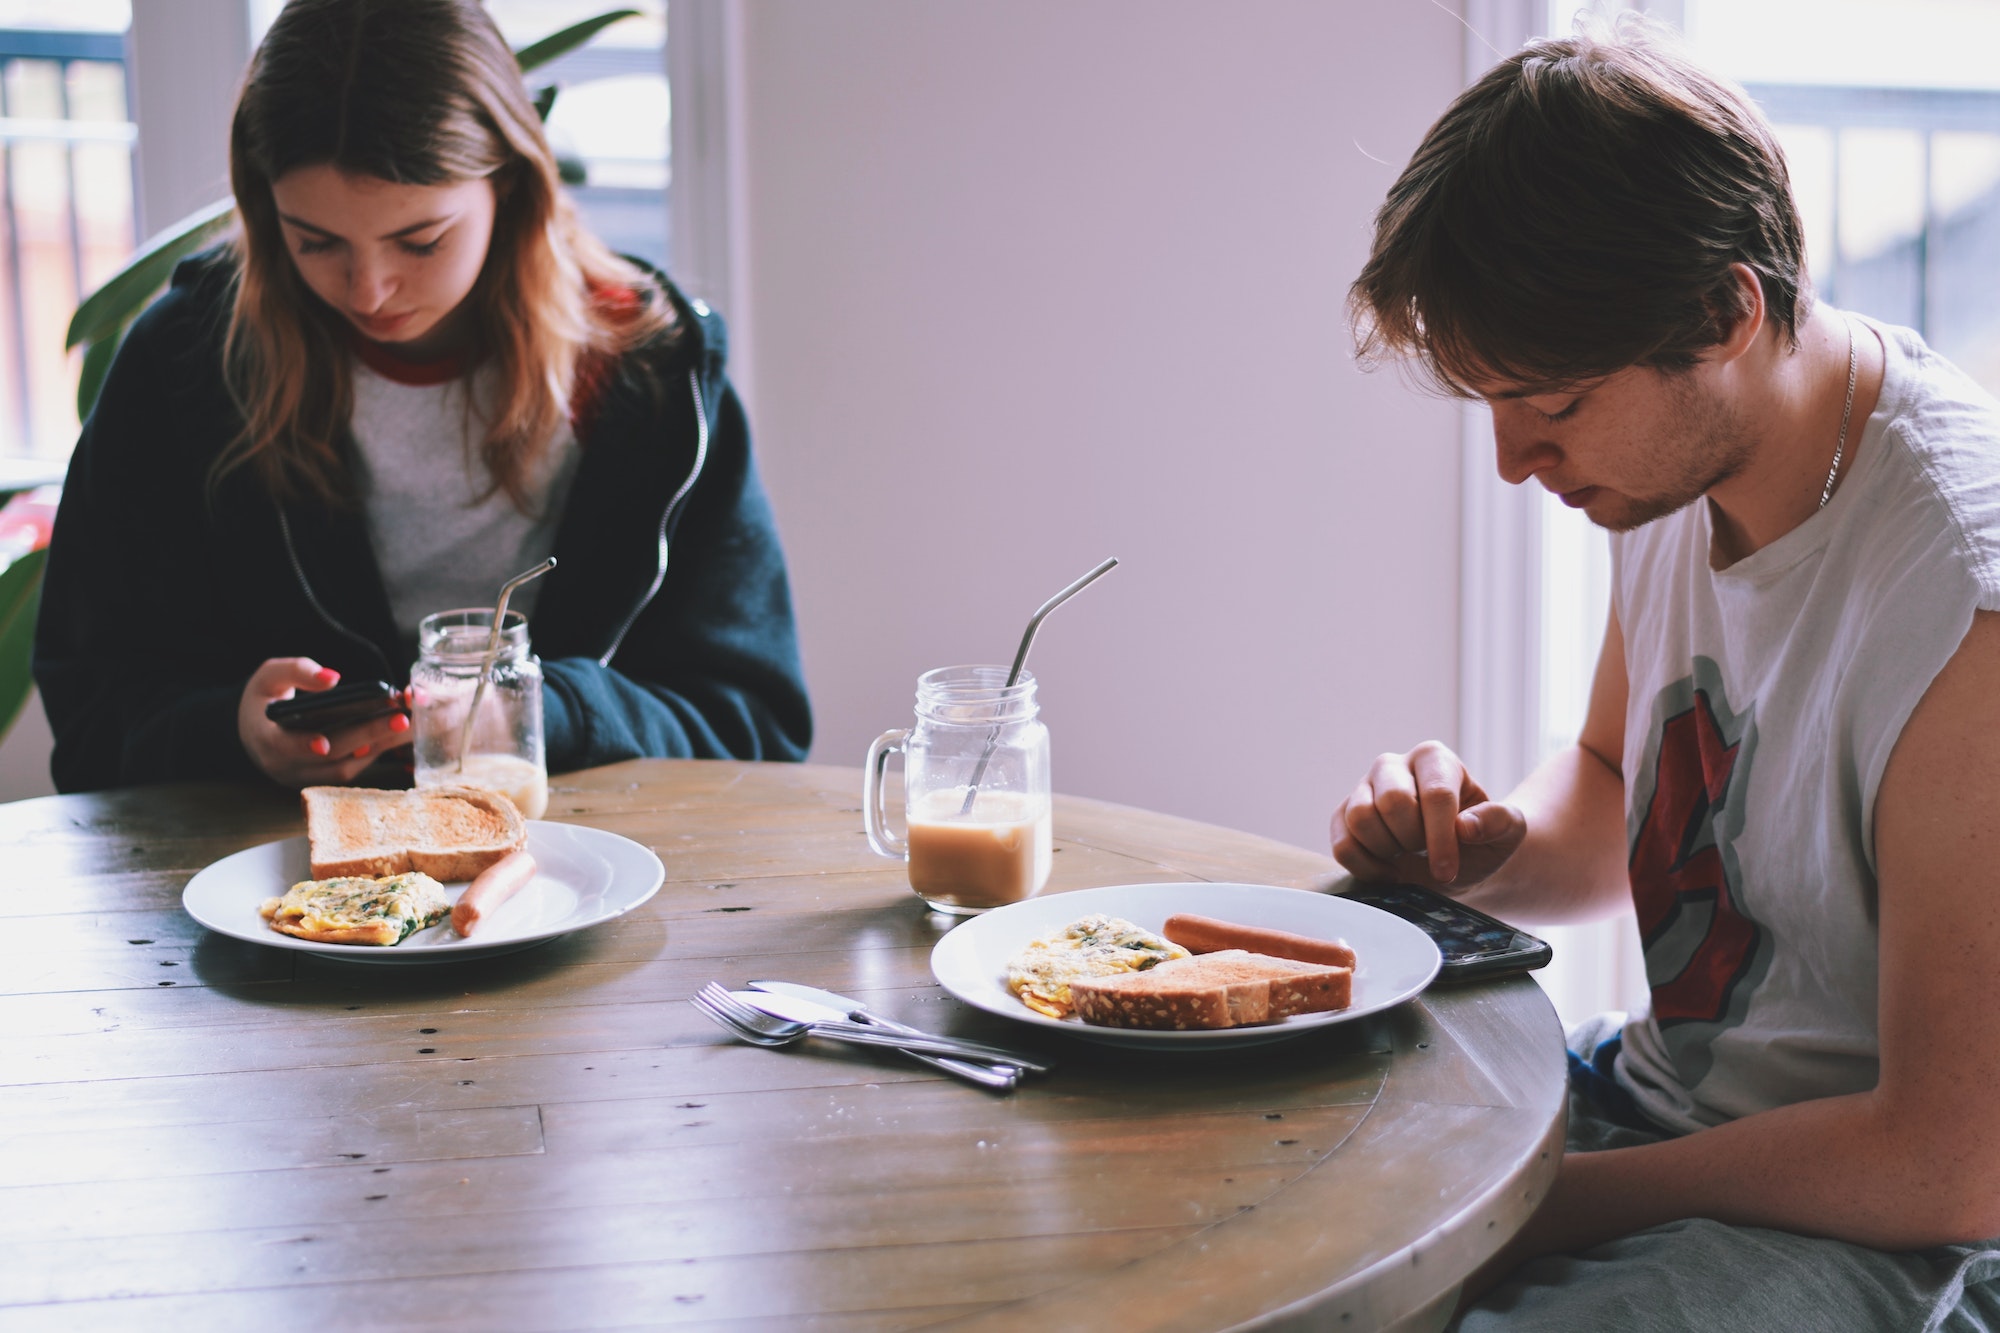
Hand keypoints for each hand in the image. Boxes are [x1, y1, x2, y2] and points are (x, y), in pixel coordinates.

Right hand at [237, 658, 412, 788]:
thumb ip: (296, 672)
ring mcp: (310, 777)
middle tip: (399, 718)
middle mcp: (288, 766)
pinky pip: (357, 766)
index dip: (303, 746)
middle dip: (367, 736)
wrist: (259, 730)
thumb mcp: (270, 677)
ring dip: (383, 744)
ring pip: (349, 766)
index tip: (324, 744)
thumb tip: (332, 678)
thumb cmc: (265, 700)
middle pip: (331, 756)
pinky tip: (401, 730)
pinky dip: (379, 747)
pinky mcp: (329, 777)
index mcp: (266, 740)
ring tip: (410, 722)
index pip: (283, 747)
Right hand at [1330, 741, 1525, 887]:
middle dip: (1413, 840)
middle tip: (1427, 854)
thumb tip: (1465, 826)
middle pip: (1393, 801)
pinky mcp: (1343, 816)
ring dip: (1387, 851)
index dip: (1440, 838)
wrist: (1453, 862)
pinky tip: (1387, 871)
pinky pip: (1342, 843)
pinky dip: (1363, 866)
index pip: (1434, 793)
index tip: (1448, 871)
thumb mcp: (1508, 832)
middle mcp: (1394, 765)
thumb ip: (1500, 822)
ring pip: (1360, 818)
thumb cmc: (1481, 842)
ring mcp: (1363, 789)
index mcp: (1435, 759)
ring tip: (1406, 859)